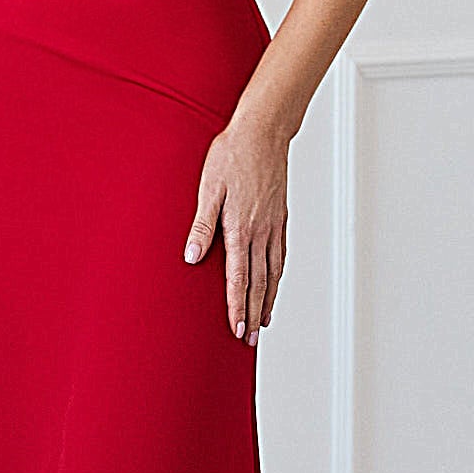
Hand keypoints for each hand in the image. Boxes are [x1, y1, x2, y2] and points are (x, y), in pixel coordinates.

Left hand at [182, 109, 288, 340]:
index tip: (237, 329)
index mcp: (241, 227)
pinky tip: (274, 285)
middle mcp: (261, 231)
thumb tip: (192, 258)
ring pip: (273, 272)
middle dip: (253, 313)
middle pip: (258, 282)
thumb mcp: (208, 188)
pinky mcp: (280, 217)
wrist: (263, 131)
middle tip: (251, 340)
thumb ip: (202, 225)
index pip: (238, 277)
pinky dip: (278, 276)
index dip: (237, 306)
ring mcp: (274, 225)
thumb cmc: (230, 155)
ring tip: (264, 322)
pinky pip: (281, 255)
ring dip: (267, 300)